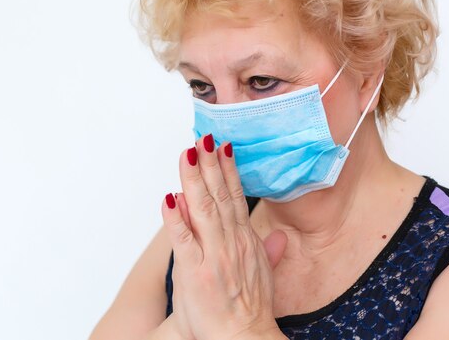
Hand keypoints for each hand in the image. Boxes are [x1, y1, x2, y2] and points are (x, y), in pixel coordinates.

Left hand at [161, 134, 287, 339]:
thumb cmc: (248, 311)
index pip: (235, 198)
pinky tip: (169, 196)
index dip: (228, 171)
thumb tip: (278, 236)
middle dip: (211, 164)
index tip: (222, 148)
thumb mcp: (264, 276)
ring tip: (188, 153)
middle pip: (219, 196)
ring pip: (203, 209)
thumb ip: (269, 251)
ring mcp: (212, 255)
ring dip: (195, 179)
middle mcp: (229, 243)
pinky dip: (175, 217)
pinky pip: (182, 238)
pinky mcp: (194, 271)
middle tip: (204, 137)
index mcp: (244, 242)